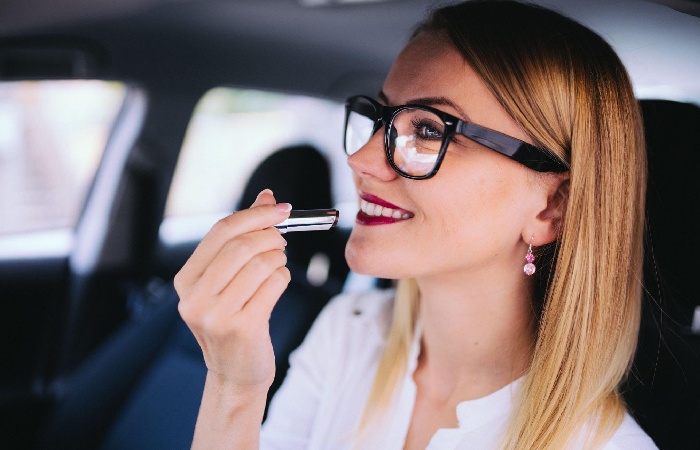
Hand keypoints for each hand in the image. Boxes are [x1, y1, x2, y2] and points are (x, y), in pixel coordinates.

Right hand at [175, 189, 291, 395]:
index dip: (255, 214)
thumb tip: (266, 196)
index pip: (221, 231)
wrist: (236, 373)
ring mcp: (215, 315)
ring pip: (261, 263)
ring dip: (279, 259)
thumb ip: (243, 236)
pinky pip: (274, 284)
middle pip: (242, 245)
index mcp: (186, 280)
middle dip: (271, 236)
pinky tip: (276, 287)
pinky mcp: (241, 328)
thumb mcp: (229, 278)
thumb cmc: (234, 319)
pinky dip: (283, 278)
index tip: (281, 207)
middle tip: (282, 240)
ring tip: (277, 266)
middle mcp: (194, 297)